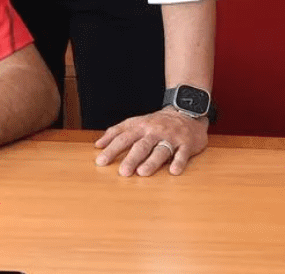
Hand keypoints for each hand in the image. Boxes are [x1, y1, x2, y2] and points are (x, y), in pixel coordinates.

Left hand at [94, 107, 208, 175]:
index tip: (101, 162)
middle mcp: (153, 131)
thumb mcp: (135, 123)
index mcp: (139, 126)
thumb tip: (98, 145)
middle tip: (122, 172)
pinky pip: (182, 154)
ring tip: (141, 173)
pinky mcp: (186, 143)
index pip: (122, 137)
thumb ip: (116, 132)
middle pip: (140, 145)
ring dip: (151, 162)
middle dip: (130, 158)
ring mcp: (170, 137)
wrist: (185, 111)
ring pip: (160, 150)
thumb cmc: (155, 122)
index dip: (111, 149)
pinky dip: (178, 162)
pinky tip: (173, 171)